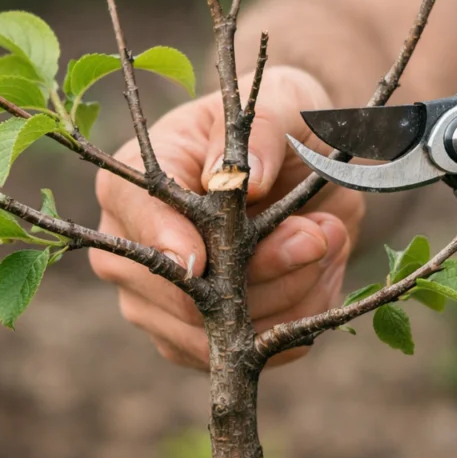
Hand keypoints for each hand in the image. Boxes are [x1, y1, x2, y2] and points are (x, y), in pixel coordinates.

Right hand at [90, 66, 363, 367]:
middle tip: (318, 234)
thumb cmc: (280, 124)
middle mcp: (134, 252)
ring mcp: (162, 305)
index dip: (163, 243)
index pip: (131, 219)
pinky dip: (303, 315)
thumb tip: (246, 179)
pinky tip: (321, 268)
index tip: (202, 258)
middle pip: (179, 295)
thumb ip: (261, 134)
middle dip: (261, 271)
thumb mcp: (280, 107)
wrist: (308, 164)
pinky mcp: (204, 340)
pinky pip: (258, 350)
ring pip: (223, 332)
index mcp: (132, 183)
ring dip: (292, 289)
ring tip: (325, 236)